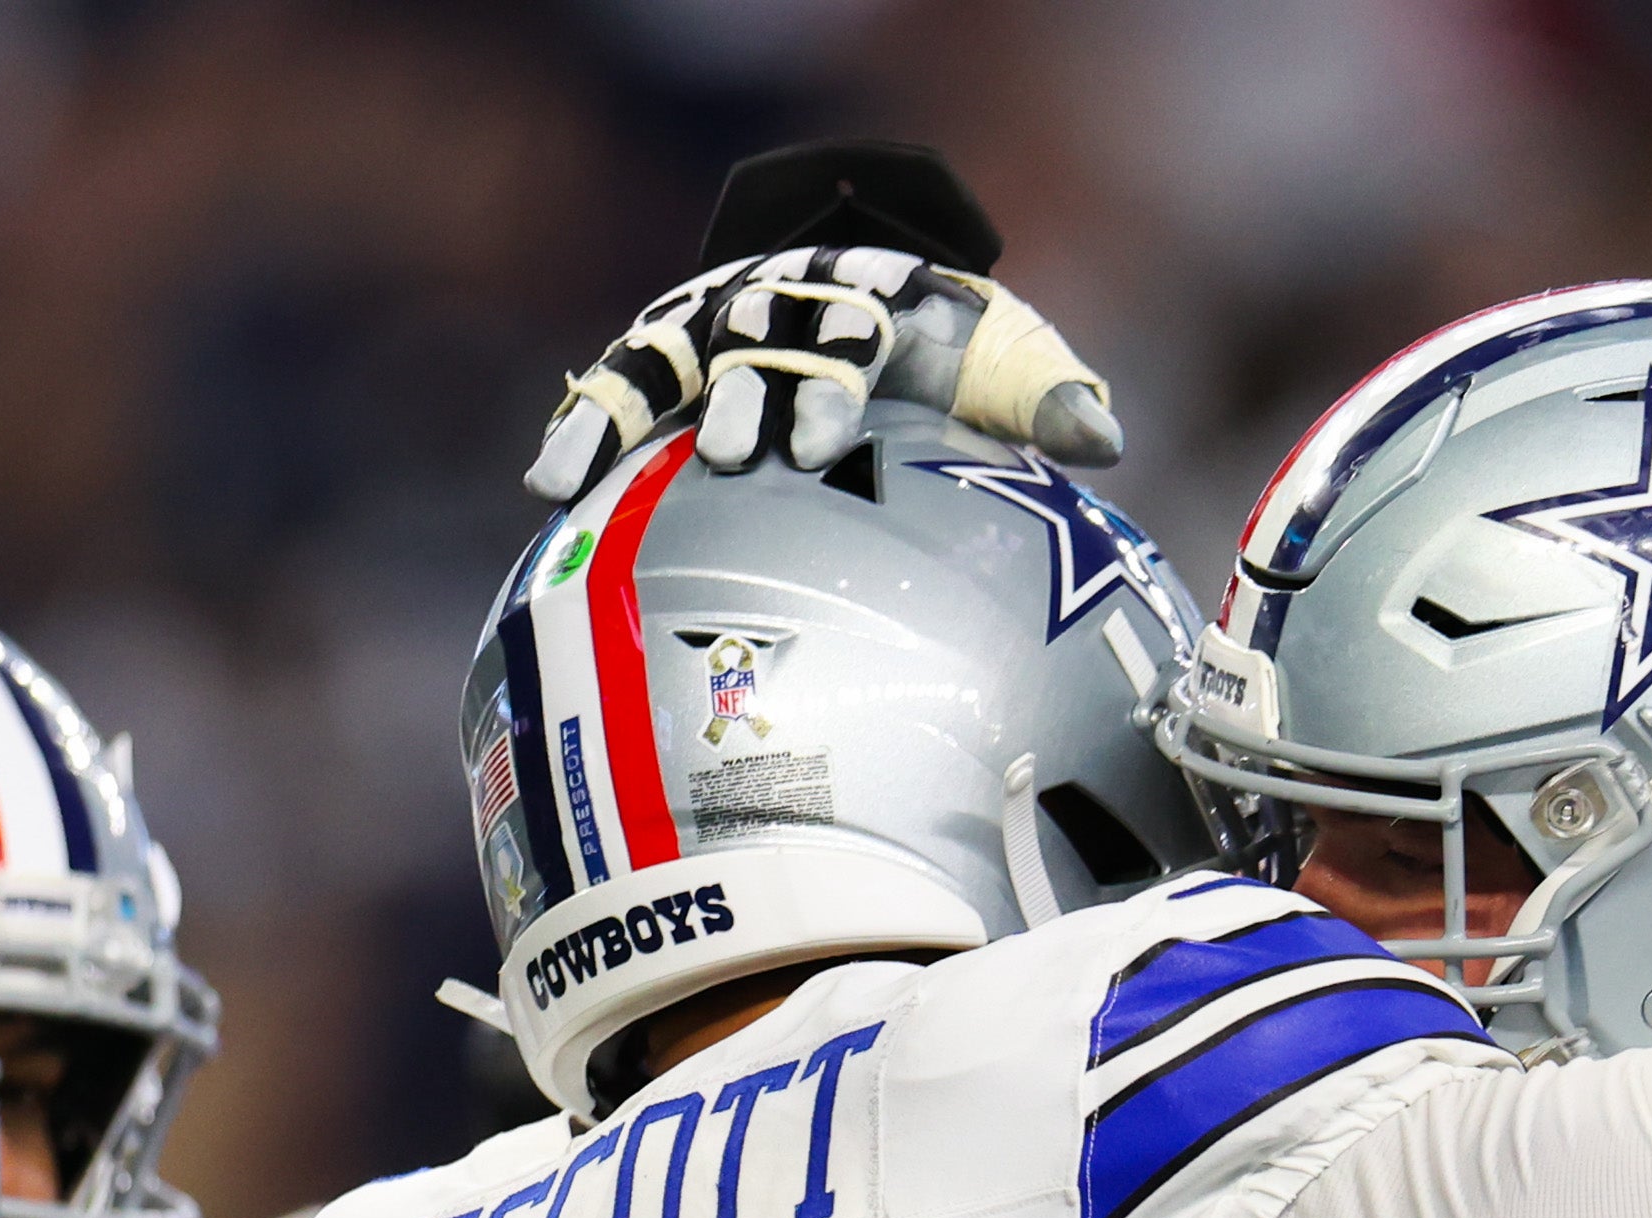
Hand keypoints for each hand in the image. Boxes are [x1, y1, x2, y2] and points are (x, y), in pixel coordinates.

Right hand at [527, 250, 1122, 503]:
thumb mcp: (1003, 360)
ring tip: (572, 480)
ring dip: (622, 417)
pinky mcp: (668, 359)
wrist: (879, 295)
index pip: (844, 333)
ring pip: (659, 361)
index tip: (825, 441)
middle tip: (739, 456)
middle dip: (744, 398)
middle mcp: (780, 305)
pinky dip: (579, 429)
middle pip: (751, 344)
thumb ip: (1047, 395)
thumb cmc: (948, 344)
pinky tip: (544, 489)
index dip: (830, 382)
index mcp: (862, 300)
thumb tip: (1107, 441)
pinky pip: (612, 390)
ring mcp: (714, 329)